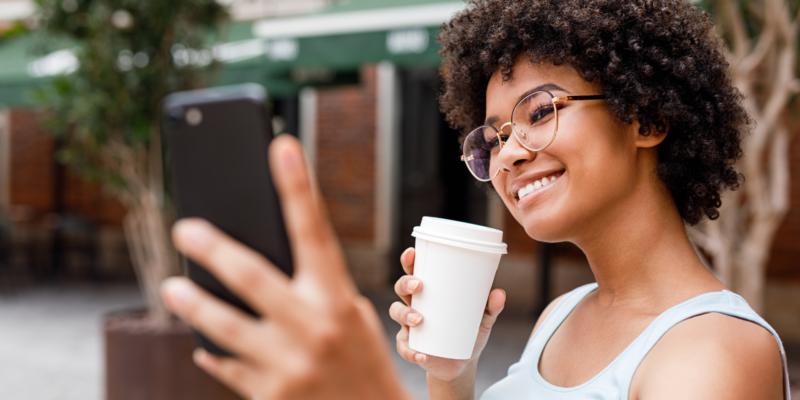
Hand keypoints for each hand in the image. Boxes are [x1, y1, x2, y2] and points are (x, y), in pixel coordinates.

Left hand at [160, 135, 407, 399]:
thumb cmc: (359, 358)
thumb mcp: (349, 316)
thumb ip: (311, 290)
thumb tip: (254, 260)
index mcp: (338, 300)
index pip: (315, 233)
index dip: (298, 187)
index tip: (280, 146)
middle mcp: (313, 329)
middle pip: (252, 276)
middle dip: (213, 247)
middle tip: (184, 228)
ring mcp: (288, 366)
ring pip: (224, 326)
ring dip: (193, 304)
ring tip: (170, 288)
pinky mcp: (269, 397)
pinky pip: (227, 368)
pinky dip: (212, 354)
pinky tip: (200, 346)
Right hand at [389, 247, 505, 381]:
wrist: (463, 363)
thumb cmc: (468, 332)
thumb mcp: (482, 319)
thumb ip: (491, 308)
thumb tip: (499, 293)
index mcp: (429, 292)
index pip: (415, 271)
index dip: (409, 261)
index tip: (412, 253)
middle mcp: (415, 305)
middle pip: (401, 288)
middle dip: (406, 284)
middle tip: (419, 285)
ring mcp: (409, 326)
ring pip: (396, 312)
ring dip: (405, 314)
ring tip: (419, 320)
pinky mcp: (410, 347)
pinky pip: (404, 348)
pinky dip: (411, 351)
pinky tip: (422, 355)